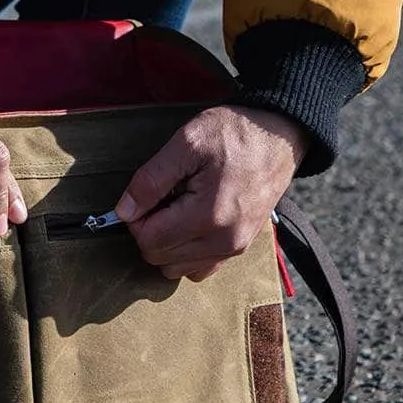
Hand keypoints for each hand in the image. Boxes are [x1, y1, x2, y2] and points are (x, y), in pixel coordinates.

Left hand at [115, 106, 309, 280]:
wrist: (278, 135)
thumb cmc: (234, 134)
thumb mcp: (187, 143)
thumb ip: (151, 179)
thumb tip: (125, 211)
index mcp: (209, 215)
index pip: (150, 240)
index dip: (136, 219)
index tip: (144, 196)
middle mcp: (224, 240)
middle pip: (159, 258)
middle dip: (149, 230)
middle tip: (161, 198)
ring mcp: (234, 247)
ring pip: (176, 268)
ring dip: (165, 242)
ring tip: (176, 208)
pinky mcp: (240, 247)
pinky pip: (199, 268)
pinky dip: (184, 252)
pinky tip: (188, 222)